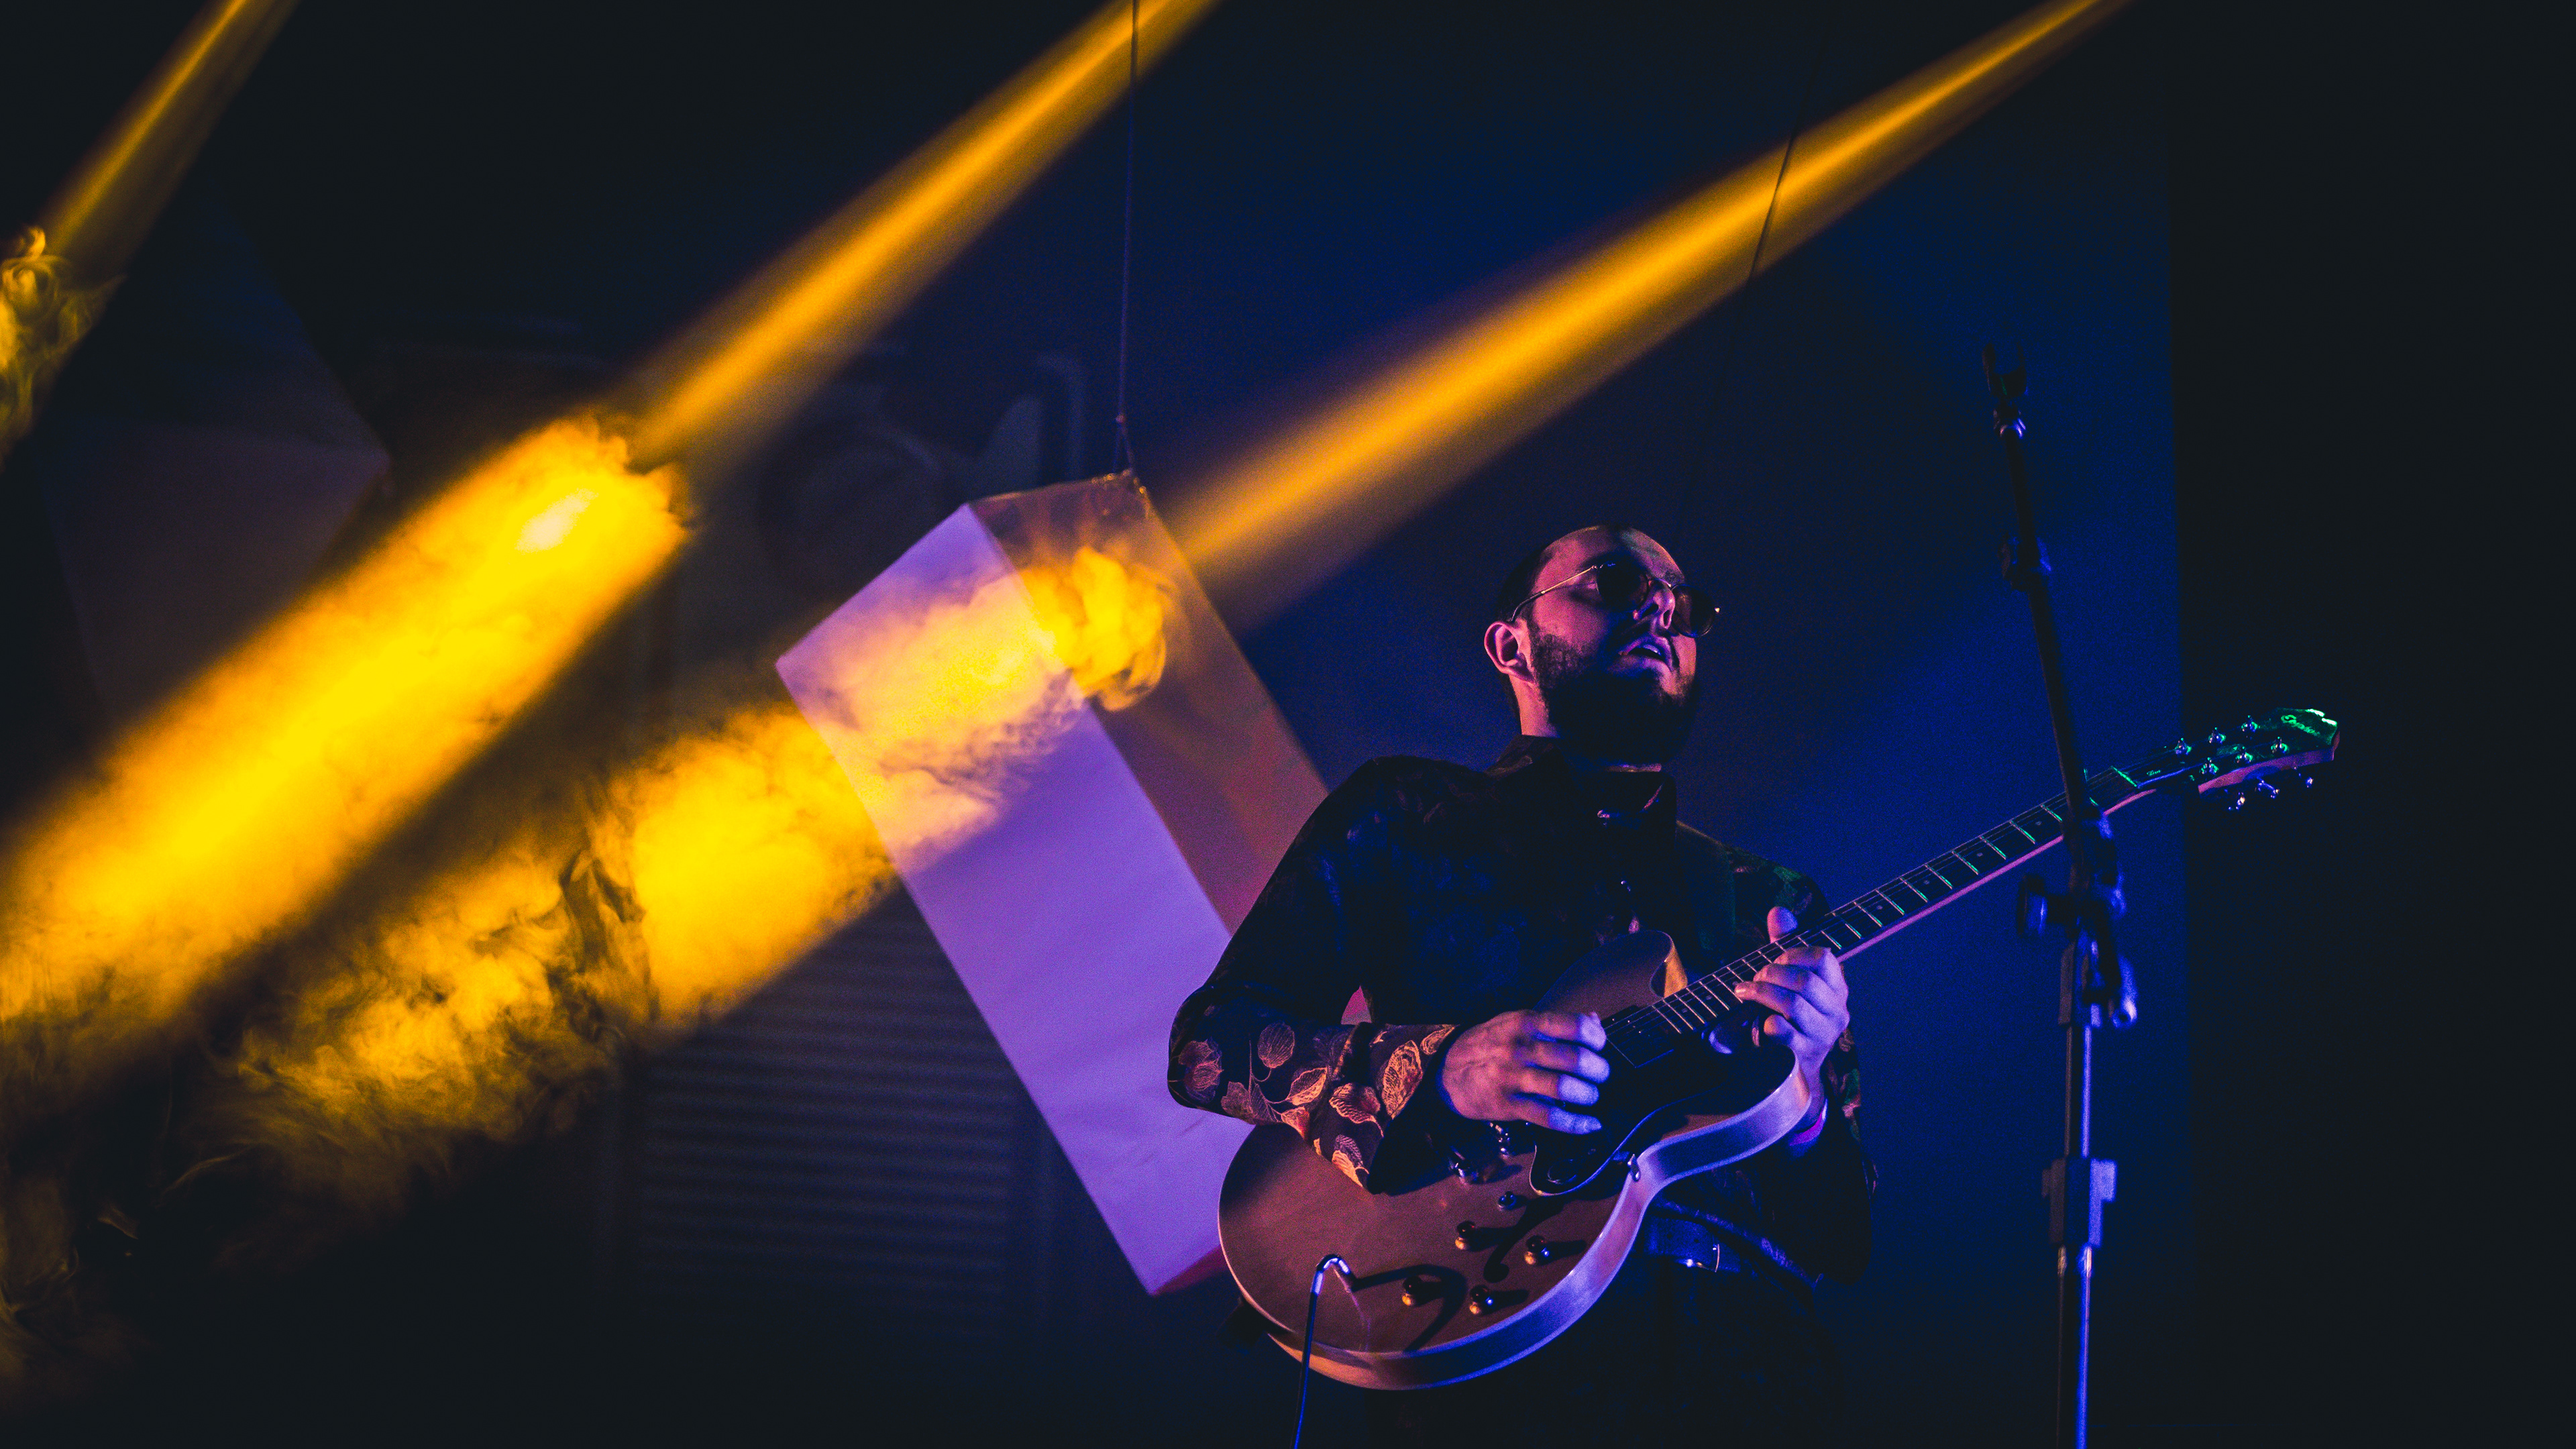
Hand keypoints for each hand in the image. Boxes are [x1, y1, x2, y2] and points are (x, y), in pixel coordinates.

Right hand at [1438, 1009, 1610, 1133]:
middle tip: (1601, 1075)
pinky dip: (1575, 1124)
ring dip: (1587, 1095)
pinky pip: (1548, 1117)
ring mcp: (1512, 1077)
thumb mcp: (1516, 1023)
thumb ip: (1555, 1022)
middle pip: (1573, 1059)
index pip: (1572, 1025)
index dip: (1596, 1037)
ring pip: (1563, 1088)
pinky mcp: (1508, 1104)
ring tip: (1590, 1096)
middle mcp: (1519, 1048)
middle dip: (1597, 1070)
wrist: (1447, 1071)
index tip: (1600, 1046)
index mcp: (1525, 1022)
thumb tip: (1593, 1020)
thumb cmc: (1489, 1044)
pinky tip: (1590, 1124)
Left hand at [1707, 907, 1848, 1106]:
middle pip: (1804, 980)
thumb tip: (1779, 912)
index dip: (1793, 953)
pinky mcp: (1804, 1055)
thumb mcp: (1787, 979)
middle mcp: (1837, 1012)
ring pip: (1792, 1004)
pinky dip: (1764, 1023)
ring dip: (1761, 993)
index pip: (1824, 957)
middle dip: (1771, 973)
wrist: (1792, 1071)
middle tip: (1753, 978)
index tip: (1776, 958)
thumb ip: (1784, 946)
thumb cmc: (1788, 1017)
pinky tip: (1757, 1024)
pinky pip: (1781, 1030)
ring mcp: (1822, 1035)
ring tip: (1744, 993)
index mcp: (1836, 989)